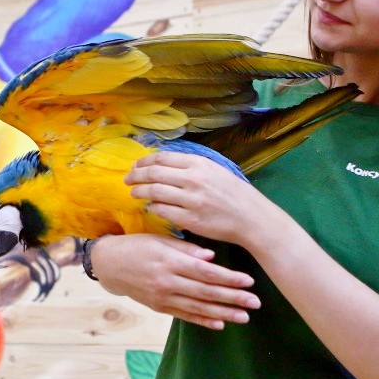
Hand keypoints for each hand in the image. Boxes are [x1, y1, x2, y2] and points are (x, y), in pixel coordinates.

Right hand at [88, 233, 258, 329]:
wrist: (109, 264)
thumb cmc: (138, 246)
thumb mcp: (160, 239)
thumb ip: (186, 249)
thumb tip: (211, 256)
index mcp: (170, 262)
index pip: (205, 272)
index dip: (228, 278)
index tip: (249, 281)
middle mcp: (167, 282)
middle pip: (206, 292)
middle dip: (233, 298)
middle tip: (255, 302)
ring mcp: (162, 297)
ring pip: (198, 307)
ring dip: (223, 313)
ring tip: (244, 316)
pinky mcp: (159, 307)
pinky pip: (184, 315)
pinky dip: (202, 320)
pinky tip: (219, 324)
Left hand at [124, 152, 275, 245]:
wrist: (251, 217)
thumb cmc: (233, 193)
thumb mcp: (214, 170)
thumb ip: (190, 166)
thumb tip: (162, 164)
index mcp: (199, 163)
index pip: (161, 158)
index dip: (144, 162)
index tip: (135, 166)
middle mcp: (193, 179)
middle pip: (153, 174)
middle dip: (136, 176)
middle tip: (127, 180)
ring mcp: (191, 200)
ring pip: (154, 193)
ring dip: (140, 192)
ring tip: (134, 193)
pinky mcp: (190, 220)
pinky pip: (163, 211)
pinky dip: (154, 208)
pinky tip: (151, 207)